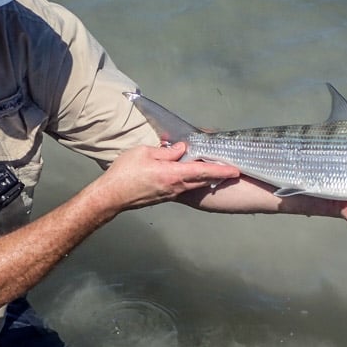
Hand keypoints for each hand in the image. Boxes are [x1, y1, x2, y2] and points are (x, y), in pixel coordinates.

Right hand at [92, 143, 240, 213]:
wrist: (111, 197)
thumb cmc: (124, 173)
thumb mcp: (144, 153)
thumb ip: (166, 152)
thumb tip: (182, 149)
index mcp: (172, 174)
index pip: (202, 171)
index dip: (220, 170)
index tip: (235, 170)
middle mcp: (176, 187)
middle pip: (202, 180)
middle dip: (218, 174)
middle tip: (231, 168)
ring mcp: (170, 194)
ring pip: (194, 184)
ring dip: (206, 177)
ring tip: (216, 169)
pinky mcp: (164, 197)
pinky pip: (184, 188)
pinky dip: (193, 181)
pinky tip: (193, 174)